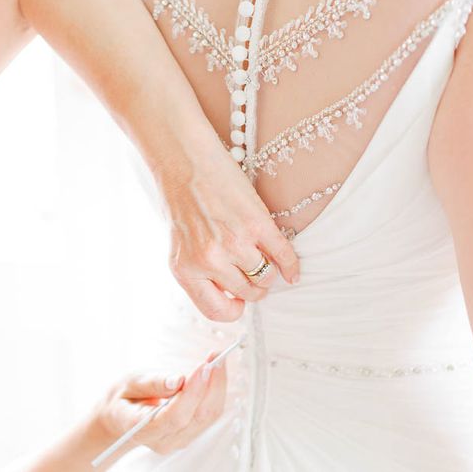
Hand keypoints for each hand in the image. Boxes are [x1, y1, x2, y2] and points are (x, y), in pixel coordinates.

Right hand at [96, 353, 226, 456]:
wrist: (120, 419)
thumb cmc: (124, 399)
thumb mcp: (129, 383)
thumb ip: (153, 383)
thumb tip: (178, 380)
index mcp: (142, 428)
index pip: (175, 416)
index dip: (193, 391)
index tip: (204, 366)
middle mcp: (163, 440)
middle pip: (198, 417)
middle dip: (212, 385)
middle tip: (216, 357)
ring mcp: (178, 440)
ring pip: (208, 417)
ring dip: (217, 386)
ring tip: (216, 359)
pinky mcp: (189, 433)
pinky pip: (209, 415)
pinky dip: (215, 391)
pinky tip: (214, 372)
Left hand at [159, 145, 299, 321]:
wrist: (183, 160)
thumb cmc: (180, 200)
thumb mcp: (181, 244)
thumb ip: (200, 270)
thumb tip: (232, 294)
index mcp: (185, 269)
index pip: (217, 311)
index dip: (233, 308)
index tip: (239, 298)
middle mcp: (209, 261)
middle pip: (248, 292)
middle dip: (255, 285)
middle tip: (255, 270)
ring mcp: (234, 243)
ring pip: (266, 277)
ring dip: (270, 270)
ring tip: (263, 256)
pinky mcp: (256, 224)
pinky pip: (283, 256)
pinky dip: (292, 266)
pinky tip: (292, 270)